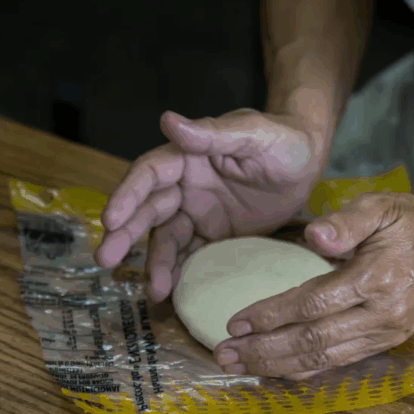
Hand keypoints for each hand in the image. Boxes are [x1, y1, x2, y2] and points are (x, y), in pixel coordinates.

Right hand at [94, 108, 326, 302]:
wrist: (309, 161)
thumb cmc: (284, 139)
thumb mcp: (253, 134)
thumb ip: (212, 134)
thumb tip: (167, 120)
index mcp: (188, 156)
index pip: (149, 174)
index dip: (128, 195)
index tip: (111, 219)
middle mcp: (185, 185)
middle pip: (148, 210)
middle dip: (125, 234)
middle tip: (104, 259)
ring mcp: (198, 212)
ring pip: (167, 239)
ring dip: (155, 263)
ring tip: (152, 290)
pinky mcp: (214, 235)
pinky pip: (191, 255)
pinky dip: (178, 273)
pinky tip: (170, 293)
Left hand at [213, 193, 413, 380]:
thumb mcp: (382, 207)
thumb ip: (346, 221)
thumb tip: (313, 237)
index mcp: (375, 278)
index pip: (313, 304)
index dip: (271, 315)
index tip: (235, 321)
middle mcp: (380, 314)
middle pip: (313, 342)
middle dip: (264, 351)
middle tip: (224, 354)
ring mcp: (385, 334)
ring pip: (324, 359)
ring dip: (278, 366)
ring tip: (240, 366)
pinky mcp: (387, 342)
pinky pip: (340, 362)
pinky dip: (306, 371)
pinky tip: (278, 372)